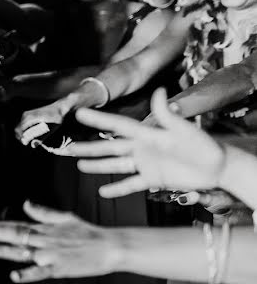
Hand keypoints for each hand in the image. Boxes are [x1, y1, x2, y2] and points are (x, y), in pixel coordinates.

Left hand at [0, 200, 124, 282]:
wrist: (110, 247)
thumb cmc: (88, 233)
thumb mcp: (65, 218)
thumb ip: (43, 212)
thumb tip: (25, 203)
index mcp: (44, 229)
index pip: (15, 225)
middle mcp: (44, 240)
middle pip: (14, 235)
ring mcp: (50, 254)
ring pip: (22, 252)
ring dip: (2, 250)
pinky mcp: (59, 268)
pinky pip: (40, 272)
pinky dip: (28, 273)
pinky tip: (14, 275)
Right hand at [15, 99, 72, 142]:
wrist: (59, 107)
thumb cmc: (56, 118)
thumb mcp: (51, 129)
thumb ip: (42, 137)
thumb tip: (33, 145)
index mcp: (31, 118)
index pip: (20, 130)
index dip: (22, 138)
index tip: (26, 144)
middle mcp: (26, 115)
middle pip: (17, 129)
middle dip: (21, 137)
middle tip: (27, 143)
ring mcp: (26, 114)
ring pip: (18, 127)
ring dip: (22, 134)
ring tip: (29, 139)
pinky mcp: (27, 114)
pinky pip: (21, 124)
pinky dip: (23, 130)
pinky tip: (30, 133)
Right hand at [66, 88, 225, 197]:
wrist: (217, 166)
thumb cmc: (202, 144)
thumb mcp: (183, 128)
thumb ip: (166, 114)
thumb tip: (158, 91)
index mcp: (146, 134)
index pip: (117, 126)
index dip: (98, 120)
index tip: (79, 114)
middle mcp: (141, 148)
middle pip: (109, 148)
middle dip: (88, 147)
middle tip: (67, 147)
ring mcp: (145, 164)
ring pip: (115, 165)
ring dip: (97, 166)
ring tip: (79, 165)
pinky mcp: (153, 179)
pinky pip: (130, 184)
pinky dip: (117, 189)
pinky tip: (102, 192)